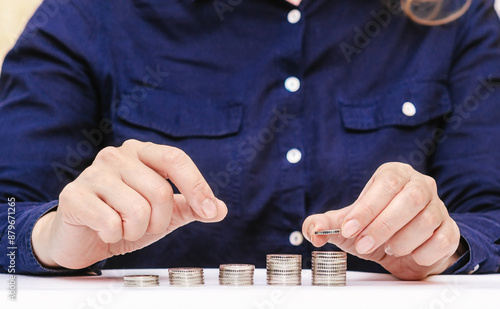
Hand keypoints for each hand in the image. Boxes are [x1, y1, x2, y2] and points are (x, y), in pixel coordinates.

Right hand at [32, 139, 226, 268]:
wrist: (81, 238)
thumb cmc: (123, 218)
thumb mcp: (164, 213)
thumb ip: (190, 208)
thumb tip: (220, 209)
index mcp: (141, 153)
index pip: (176, 159)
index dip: (197, 186)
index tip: (210, 211)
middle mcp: (117, 156)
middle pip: (160, 191)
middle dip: (160, 221)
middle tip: (145, 226)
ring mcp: (93, 173)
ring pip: (138, 209)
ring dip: (137, 230)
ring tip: (124, 228)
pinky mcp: (74, 196)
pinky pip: (111, 222)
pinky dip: (114, 235)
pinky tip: (105, 231)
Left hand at [302, 162, 461, 279]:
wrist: (399, 247)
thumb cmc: (371, 228)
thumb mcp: (346, 225)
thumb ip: (326, 224)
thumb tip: (312, 230)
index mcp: (393, 174)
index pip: (385, 183)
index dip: (366, 207)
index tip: (348, 229)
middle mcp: (419, 185)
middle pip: (410, 198)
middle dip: (383, 225)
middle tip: (363, 244)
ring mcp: (438, 206)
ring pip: (427, 219)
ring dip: (402, 240)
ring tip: (386, 248)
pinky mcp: (450, 228)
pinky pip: (444, 238)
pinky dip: (425, 251)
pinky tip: (411, 255)